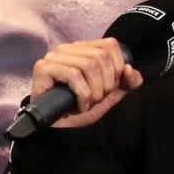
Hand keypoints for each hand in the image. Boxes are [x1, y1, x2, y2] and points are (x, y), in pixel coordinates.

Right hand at [29, 38, 143, 128]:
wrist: (54, 129)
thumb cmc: (76, 108)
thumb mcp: (108, 96)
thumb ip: (125, 83)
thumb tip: (130, 70)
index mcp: (83, 49)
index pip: (110, 45)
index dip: (117, 68)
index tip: (109, 88)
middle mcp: (67, 49)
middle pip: (101, 56)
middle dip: (105, 83)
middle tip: (96, 100)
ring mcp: (53, 57)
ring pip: (88, 65)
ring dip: (94, 91)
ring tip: (87, 104)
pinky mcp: (43, 68)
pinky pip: (73, 75)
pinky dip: (82, 94)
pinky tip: (78, 107)